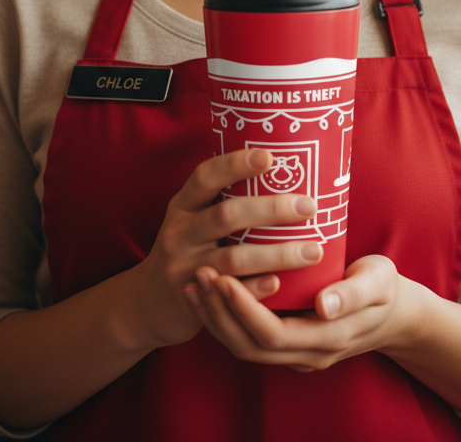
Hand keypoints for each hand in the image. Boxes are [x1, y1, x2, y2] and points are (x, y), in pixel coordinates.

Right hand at [123, 148, 326, 352]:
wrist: (148, 302)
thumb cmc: (187, 249)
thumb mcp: (192, 220)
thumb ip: (224, 202)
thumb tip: (284, 173)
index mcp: (184, 205)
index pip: (206, 176)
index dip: (235, 164)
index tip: (269, 157)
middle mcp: (179, 232)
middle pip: (227, 215)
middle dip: (271, 209)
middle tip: (309, 206)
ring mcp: (182, 266)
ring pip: (233, 258)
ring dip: (276, 254)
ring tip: (312, 251)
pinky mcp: (191, 300)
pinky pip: (229, 293)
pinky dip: (256, 288)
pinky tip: (281, 284)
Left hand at [184, 254, 410, 372]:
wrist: (396, 315)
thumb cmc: (386, 289)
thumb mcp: (379, 282)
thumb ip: (353, 293)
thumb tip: (324, 304)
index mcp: (327, 338)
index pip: (272, 334)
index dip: (243, 310)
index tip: (223, 277)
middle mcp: (306, 354)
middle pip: (249, 346)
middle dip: (219, 312)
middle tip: (200, 273)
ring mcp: (296, 353)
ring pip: (244, 346)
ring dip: (216, 316)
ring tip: (196, 280)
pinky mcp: (289, 342)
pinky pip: (249, 338)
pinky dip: (225, 318)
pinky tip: (210, 291)